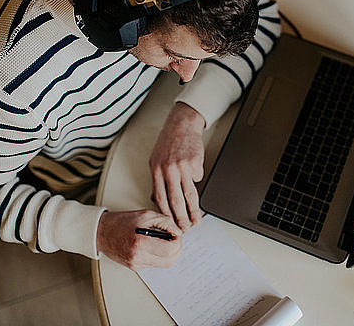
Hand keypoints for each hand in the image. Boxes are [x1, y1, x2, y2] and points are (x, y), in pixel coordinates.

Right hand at [96, 209, 181, 269]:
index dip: (177, 242)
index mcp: (140, 243)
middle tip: (174, 239)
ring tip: (163, 241)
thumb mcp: (146, 215)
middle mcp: (138, 257)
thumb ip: (165, 222)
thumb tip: (178, 232)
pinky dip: (158, 255)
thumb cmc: (121, 222)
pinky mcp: (135, 267)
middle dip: (176, 249)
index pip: (170, 250)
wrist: (101, 232)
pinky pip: (154, 264)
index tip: (176, 235)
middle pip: (170, 261)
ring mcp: (136, 264)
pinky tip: (153, 245)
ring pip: (164, 264)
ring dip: (168, 253)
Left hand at [149, 102, 205, 230]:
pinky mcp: (195, 163)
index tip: (172, 225)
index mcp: (156, 171)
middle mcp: (168, 170)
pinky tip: (196, 175)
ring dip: (194, 211)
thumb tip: (157, 199)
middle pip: (176, 201)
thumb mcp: (155, 161)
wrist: (181, 125)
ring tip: (197, 220)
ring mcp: (182, 167)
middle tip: (186, 228)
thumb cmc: (168, 143)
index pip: (161, 199)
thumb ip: (157, 180)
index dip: (167, 215)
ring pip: (189, 194)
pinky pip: (198, 178)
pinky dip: (197, 179)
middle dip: (181, 218)